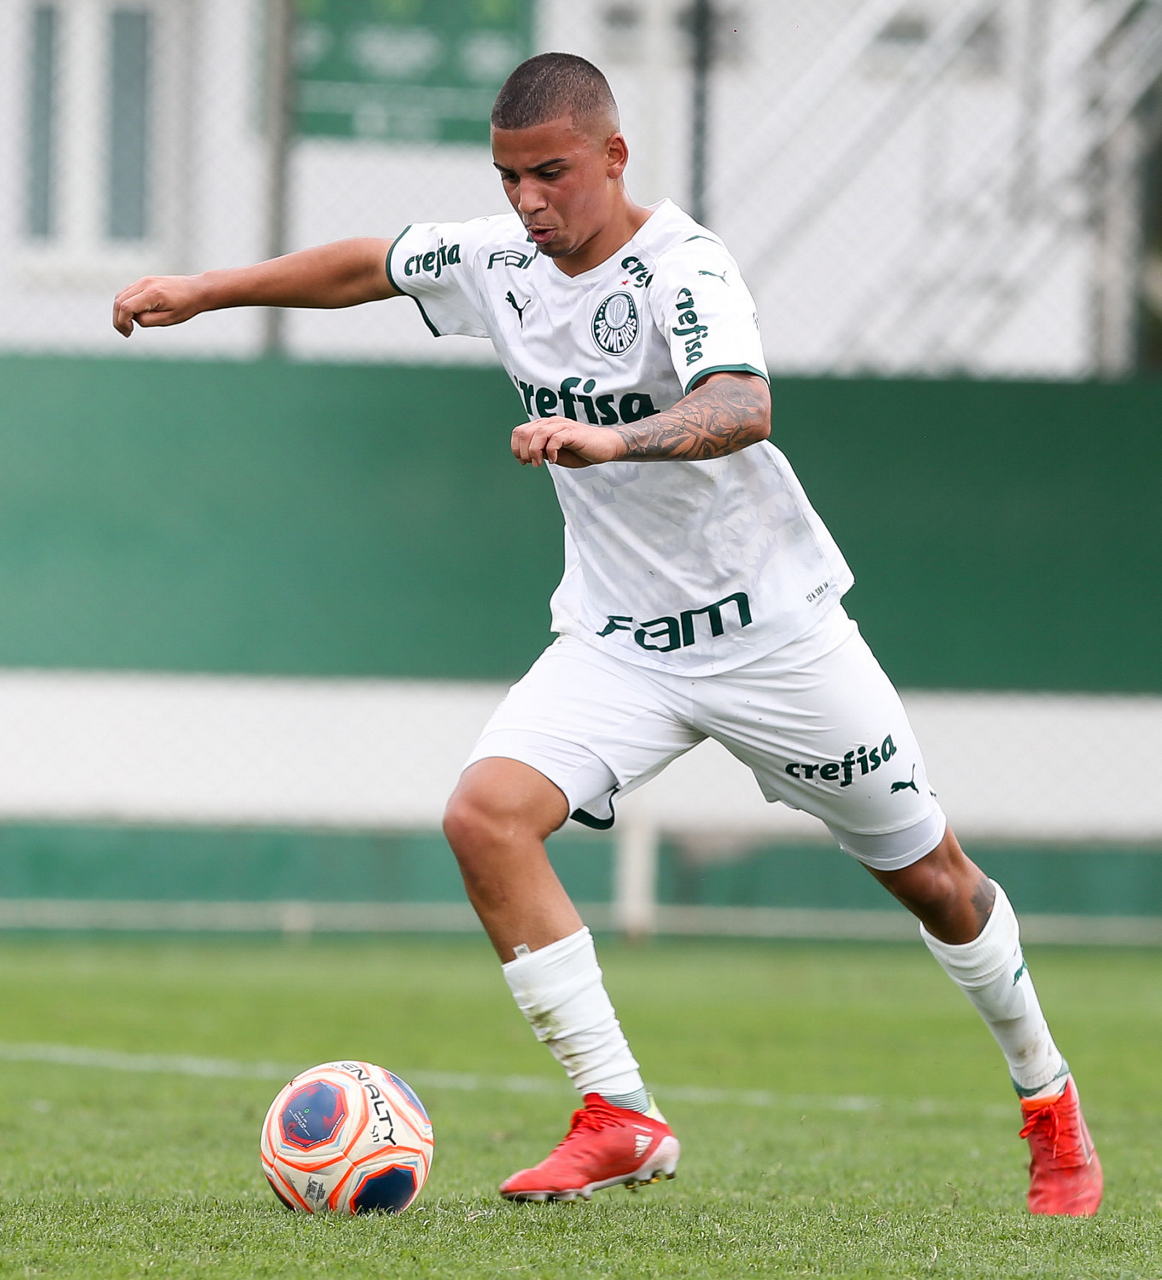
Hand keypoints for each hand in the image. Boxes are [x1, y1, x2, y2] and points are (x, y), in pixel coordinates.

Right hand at [112, 275, 208, 336]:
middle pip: (119, 300)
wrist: (197, 289)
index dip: (122, 322)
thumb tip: (132, 319)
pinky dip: (125, 304)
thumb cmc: (186, 306)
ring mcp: (143, 280)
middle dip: (118, 319)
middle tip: (126, 333)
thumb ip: (148, 320)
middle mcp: (145, 283)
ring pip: (120, 295)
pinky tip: (133, 316)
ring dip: (119, 312)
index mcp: (152, 294)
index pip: (126, 307)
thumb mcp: (169, 319)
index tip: (129, 333)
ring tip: (129, 326)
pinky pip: (127, 292)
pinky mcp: (144, 281)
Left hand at [511, 417, 627, 468]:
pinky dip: (550, 451)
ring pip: (538, 433)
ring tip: (539, 463)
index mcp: (544, 426)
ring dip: (534, 451)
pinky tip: (554, 460)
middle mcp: (551, 423)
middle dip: (523, 451)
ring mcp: (562, 426)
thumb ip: (540, 452)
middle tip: (532, 463)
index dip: (516, 448)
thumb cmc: (580, 451)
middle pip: (525, 432)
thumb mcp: (554, 453)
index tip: (523, 462)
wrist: (604, 447)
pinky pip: (555, 439)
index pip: (519, 431)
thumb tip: (525, 456)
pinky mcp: (572, 432)